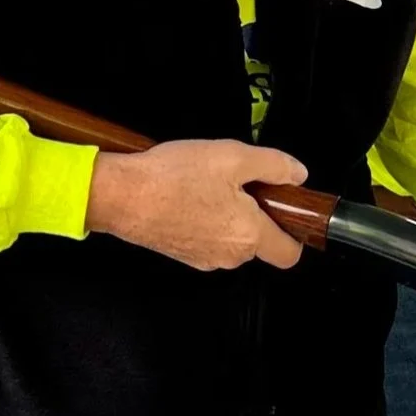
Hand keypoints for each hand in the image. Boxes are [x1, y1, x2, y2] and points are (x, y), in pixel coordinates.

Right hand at [85, 140, 306, 270]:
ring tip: (210, 186)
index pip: (290, 254)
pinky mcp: (183, 254)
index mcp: (249, 236)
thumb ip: (274, 165)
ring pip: (233, 239)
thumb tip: (297, 174)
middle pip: (261, 242)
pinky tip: (190, 196)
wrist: (119, 195)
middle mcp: (229, 255)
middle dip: (258, 214)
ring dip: (230, 216)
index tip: (289, 211)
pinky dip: (206, 220)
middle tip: (241, 184)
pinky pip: (208, 238)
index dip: (295, 232)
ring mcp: (204, 258)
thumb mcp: (233, 156)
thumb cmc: (171, 178)